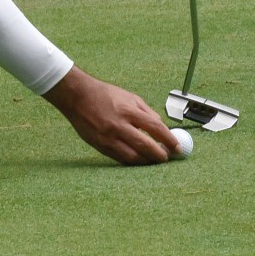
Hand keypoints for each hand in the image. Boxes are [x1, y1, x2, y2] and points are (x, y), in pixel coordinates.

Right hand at [43, 66, 179, 164]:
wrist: (77, 96)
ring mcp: (108, 137)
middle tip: (168, 157)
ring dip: (147, 161)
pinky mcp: (100, 145)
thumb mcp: (128, 96)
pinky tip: (138, 159)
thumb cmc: (103, 94)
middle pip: (146, 146)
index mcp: (127, 110)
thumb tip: (161, 126)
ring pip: (133, 157)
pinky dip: (132, 161)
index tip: (177, 147)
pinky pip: (120, 158)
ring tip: (154, 160)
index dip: (169, 139)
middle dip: (160, 155)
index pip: (155, 128)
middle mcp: (118, 125)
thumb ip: (146, 111)